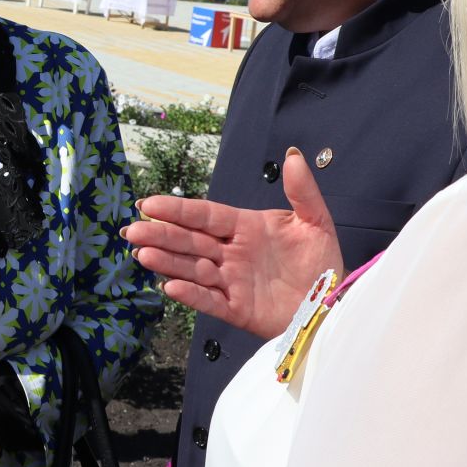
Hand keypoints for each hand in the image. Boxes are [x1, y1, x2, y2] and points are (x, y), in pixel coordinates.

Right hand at [125, 146, 342, 338]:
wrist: (334, 302)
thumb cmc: (321, 262)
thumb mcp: (316, 221)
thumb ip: (302, 191)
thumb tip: (293, 156)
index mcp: (245, 228)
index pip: (205, 216)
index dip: (178, 210)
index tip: (150, 204)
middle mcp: (232, 253)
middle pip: (190, 241)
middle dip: (161, 235)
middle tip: (132, 231)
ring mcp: (232, 282)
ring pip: (193, 269)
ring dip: (168, 263)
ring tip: (143, 255)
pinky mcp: (238, 309)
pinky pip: (210, 301)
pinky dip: (191, 294)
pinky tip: (171, 286)